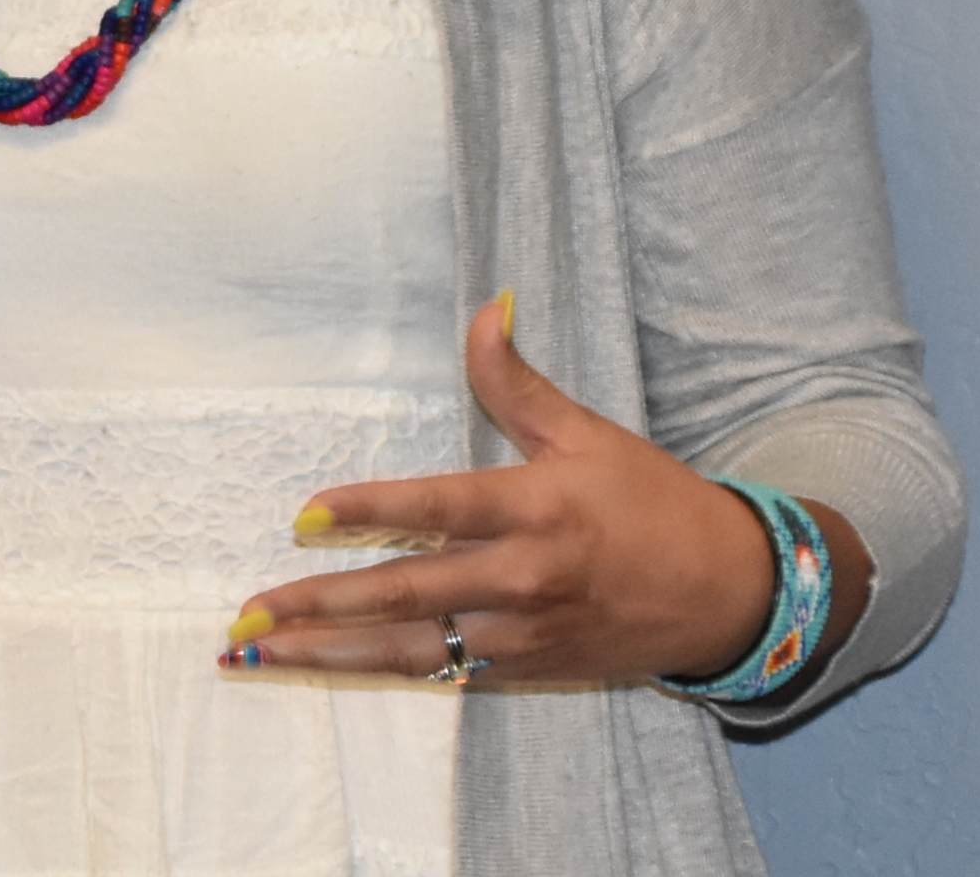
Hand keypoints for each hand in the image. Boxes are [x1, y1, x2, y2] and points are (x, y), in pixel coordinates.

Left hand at [218, 297, 865, 689]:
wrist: (732, 595)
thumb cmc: (654, 503)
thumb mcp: (588, 433)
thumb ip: (517, 381)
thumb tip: (486, 306)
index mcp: (535, 510)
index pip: (438, 509)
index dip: (371, 511)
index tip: (306, 515)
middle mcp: (522, 578)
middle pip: (406, 594)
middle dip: (320, 603)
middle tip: (246, 613)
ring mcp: (522, 632)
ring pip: (410, 649)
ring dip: (328, 653)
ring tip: (254, 655)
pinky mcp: (526, 668)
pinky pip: (441, 673)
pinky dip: (378, 670)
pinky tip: (322, 668)